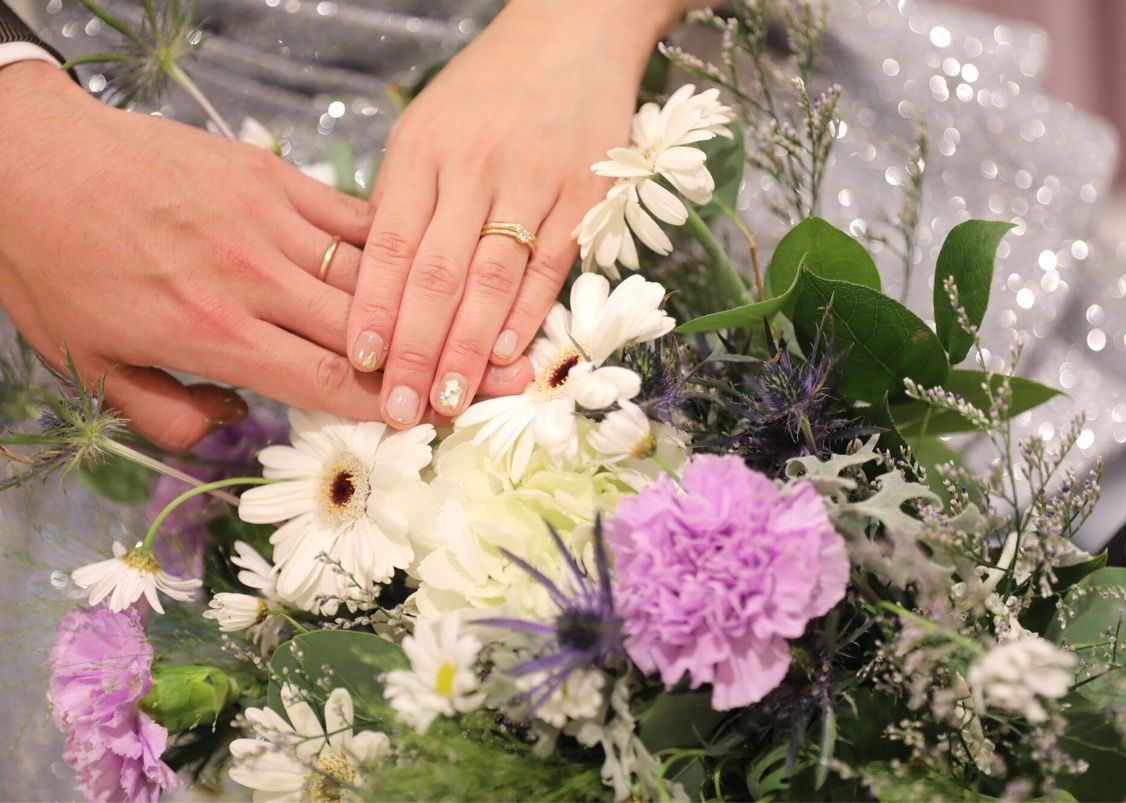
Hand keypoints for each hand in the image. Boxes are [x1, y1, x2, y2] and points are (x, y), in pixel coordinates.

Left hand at [0, 62, 531, 449]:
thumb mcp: (89, 365)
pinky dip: (394, 244)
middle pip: (372, 332)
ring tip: (499, 324)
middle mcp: (257, 281)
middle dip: (447, 361)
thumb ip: (167, 413)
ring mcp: (271, 221)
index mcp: (216, 335)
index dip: (392, 406)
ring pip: (375, 274)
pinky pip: (351, 217)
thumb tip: (228, 426)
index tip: (445, 421)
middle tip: (514, 378)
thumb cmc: (56, 266)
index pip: (327, 381)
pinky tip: (435, 257)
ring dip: (440, 306)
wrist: (29, 158)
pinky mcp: (272, 177)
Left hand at [348, 0, 684, 426]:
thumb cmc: (486, 92)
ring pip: (493, 278)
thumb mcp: (425, 129)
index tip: (359, 363)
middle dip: (415, 348)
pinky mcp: (584, 193)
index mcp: (421, 151)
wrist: (571, 35)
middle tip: (400, 408)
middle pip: (437, 273)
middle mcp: (473, 167)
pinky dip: (528, 315)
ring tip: (447, 398)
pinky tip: (507, 357)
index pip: (388, 245)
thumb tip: (375, 288)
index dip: (373, 309)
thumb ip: (402, 201)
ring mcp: (532, 180)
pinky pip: (550, 266)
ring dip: (467, 347)